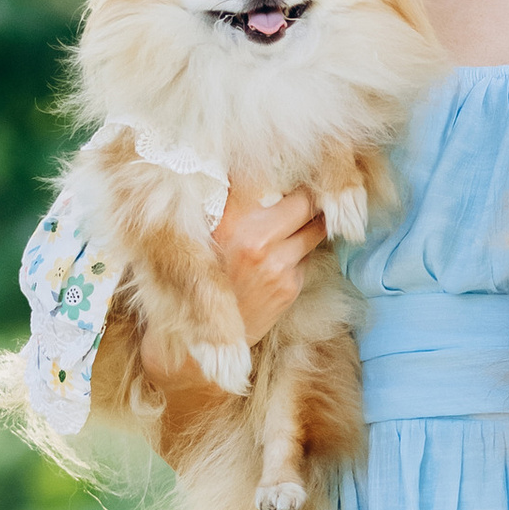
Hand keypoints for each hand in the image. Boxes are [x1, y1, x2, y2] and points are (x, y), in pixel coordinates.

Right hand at [138, 191, 322, 406]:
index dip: (284, 170)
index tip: (288, 166)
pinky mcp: (290, 286)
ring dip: (308, 224)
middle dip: (307, 196)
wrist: (196, 343)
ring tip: (294, 223)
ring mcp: (278, 264)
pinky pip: (307, 257)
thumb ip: (226, 203)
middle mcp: (255, 238)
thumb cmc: (193, 279)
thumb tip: (256, 171)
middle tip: (301, 195)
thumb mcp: (196, 233)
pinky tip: (279, 259)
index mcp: (228, 217)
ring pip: (315, 228)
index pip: (270, 176)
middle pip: (306, 200)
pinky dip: (299, 253)